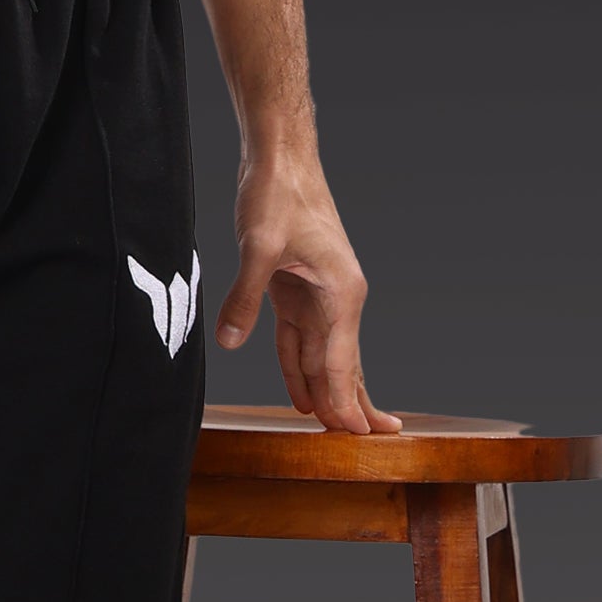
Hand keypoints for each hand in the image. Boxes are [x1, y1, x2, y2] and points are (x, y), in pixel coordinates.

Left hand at [215, 151, 397, 433]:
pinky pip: (300, 339)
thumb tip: (231, 341)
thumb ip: (245, 296)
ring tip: (335, 431)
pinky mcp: (297, 289)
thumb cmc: (280, 193)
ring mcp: (319, 295)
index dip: (346, 402)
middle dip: (352, 404)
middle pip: (344, 364)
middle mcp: (339, 299)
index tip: (354, 438)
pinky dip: (299, 367)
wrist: (282, 157)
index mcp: (342, 293)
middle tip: (369, 445)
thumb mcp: (258, 244)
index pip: (342, 361)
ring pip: (324, 356)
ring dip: (326, 391)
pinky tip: (301, 394)